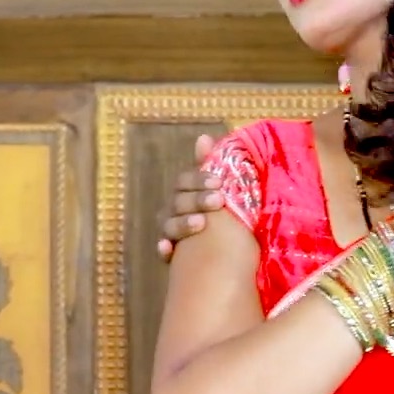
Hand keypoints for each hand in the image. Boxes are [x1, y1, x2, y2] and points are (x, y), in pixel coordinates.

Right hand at [156, 135, 225, 261]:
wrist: (230, 255)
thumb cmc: (226, 217)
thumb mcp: (222, 192)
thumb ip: (212, 166)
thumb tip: (203, 137)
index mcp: (186, 194)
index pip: (184, 182)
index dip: (199, 179)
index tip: (219, 181)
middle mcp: (174, 212)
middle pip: (178, 202)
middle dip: (197, 200)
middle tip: (218, 201)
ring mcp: (171, 234)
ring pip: (168, 225)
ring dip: (182, 222)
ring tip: (200, 223)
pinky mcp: (172, 256)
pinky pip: (162, 253)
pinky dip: (163, 249)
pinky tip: (167, 248)